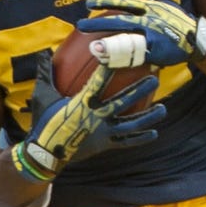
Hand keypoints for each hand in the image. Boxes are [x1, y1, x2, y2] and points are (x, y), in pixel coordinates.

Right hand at [11, 52, 161, 182]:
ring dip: (148, 117)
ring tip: (163, 109)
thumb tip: (43, 51)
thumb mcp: (43, 96)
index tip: (120, 56)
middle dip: (139, 90)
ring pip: (130, 124)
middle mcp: (96, 117)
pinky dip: (140, 138)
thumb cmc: (44, 122)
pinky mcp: (105, 145)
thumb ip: (46, 73)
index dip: (109, 68)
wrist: (45, 155)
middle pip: (123, 101)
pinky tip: (154, 133)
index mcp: (82, 103)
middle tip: (154, 79)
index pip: (98, 82)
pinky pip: (126, 142)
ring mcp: (103, 133)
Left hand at [82, 0, 205, 66]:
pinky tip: (108, 62)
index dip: (106, 2)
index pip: (123, 2)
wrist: (196, 38)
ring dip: (108, 44)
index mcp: (148, 6)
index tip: (89, 3)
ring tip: (92, 47)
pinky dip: (122, 59)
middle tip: (81, 26)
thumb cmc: (175, 17)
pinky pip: (136, 56)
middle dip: (99, 23)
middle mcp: (149, 20)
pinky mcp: (156, 52)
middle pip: (120, 21)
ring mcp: (152, 37)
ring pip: (126, 40)